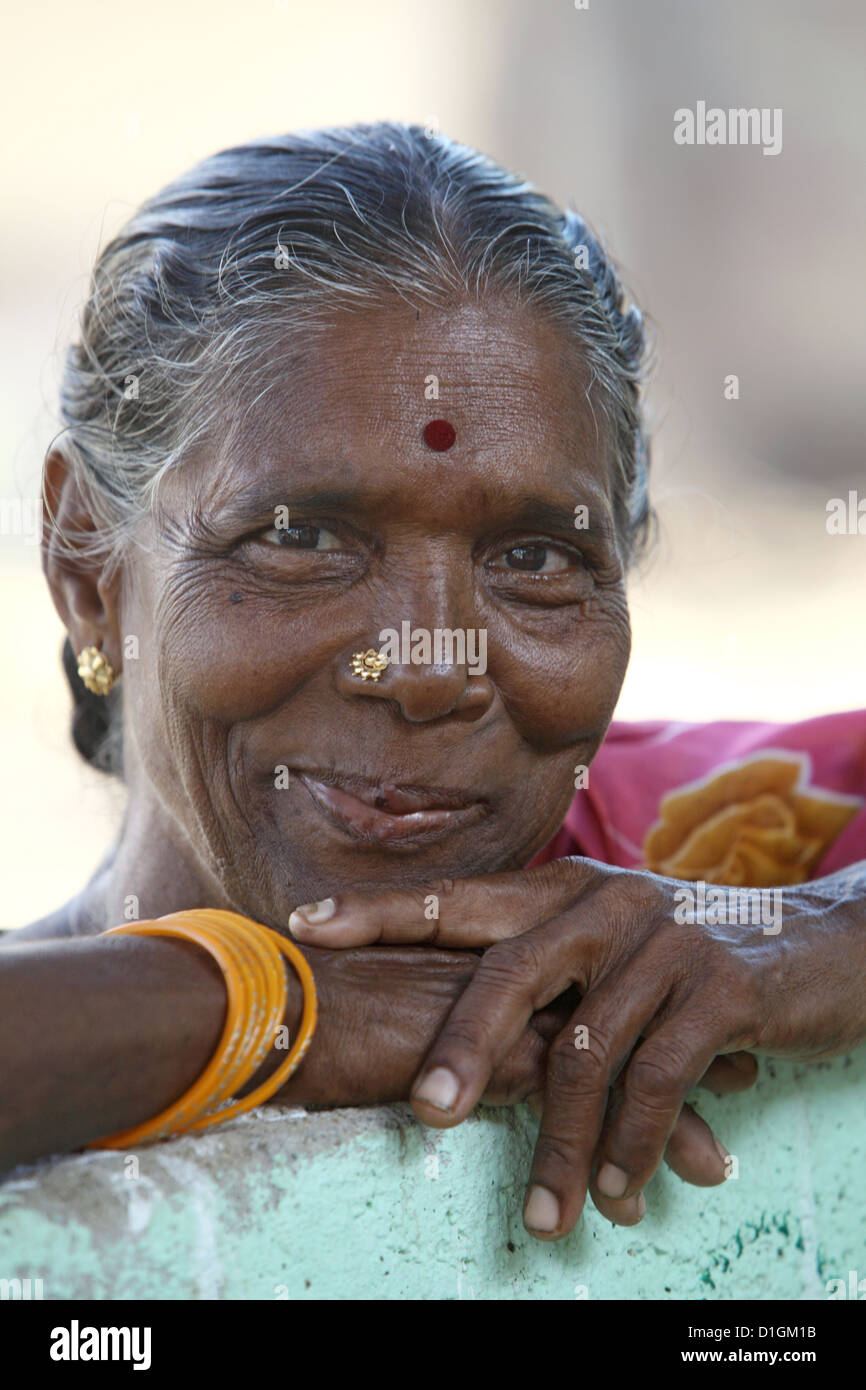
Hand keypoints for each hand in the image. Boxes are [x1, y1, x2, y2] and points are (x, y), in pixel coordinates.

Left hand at [289, 858, 865, 1237]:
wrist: (815, 947)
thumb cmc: (684, 960)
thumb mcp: (607, 946)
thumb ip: (538, 970)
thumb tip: (449, 1024)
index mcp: (563, 889)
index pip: (460, 899)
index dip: (381, 910)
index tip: (305, 927)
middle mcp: (605, 903)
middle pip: (510, 970)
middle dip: (461, 1046)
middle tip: (423, 1112)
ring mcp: (663, 941)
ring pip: (584, 1050)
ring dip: (562, 1144)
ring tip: (543, 1215)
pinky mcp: (719, 987)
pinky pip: (657, 1079)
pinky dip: (635, 1145)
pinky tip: (622, 1192)